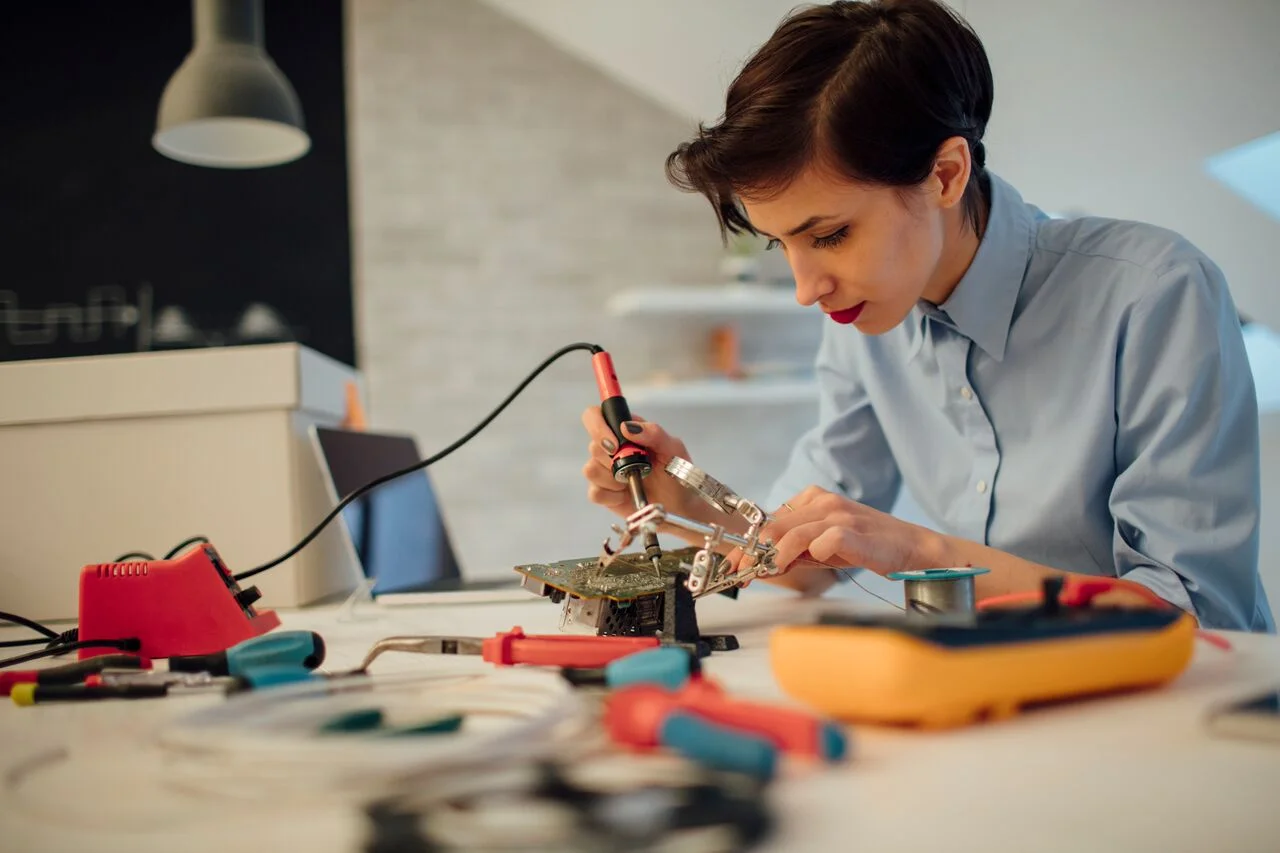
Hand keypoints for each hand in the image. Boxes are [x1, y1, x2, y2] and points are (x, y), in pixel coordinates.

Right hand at [579, 408, 704, 523]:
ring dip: (613, 479)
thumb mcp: (673, 448)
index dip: (598, 427)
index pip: (594, 416)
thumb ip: (653, 432)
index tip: (615, 445)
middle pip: (592, 446)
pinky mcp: (603, 493)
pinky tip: (625, 495)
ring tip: (632, 482)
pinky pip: (594, 492)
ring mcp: (604, 471)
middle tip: (634, 468)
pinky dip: (611, 496)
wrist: (680, 505)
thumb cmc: (676, 473)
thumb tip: (626, 427)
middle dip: (613, 460)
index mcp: (624, 430)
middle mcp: (611, 448)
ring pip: (590, 470)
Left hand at [757, 486, 945, 576]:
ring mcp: (839, 514)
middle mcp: (823, 502)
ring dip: (774, 557)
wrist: (910, 548)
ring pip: (793, 533)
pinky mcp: (853, 531)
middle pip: (775, 526)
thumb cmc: (866, 546)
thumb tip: (759, 565)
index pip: (770, 520)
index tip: (733, 564)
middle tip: (740, 573)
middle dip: (752, 552)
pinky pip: (824, 541)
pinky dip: (812, 554)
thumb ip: (793, 551)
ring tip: (764, 574)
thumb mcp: (823, 547)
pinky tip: (809, 564)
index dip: (747, 544)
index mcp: (813, 499)